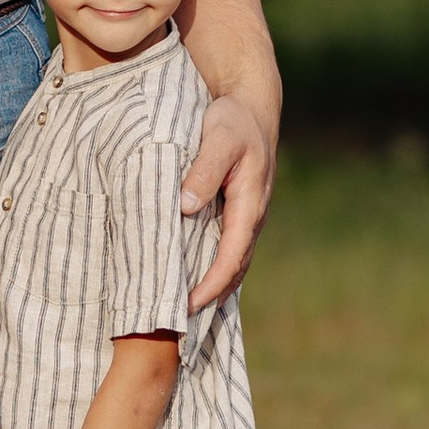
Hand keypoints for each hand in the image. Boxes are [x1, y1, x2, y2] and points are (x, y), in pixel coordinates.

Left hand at [182, 88, 275, 312]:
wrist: (250, 107)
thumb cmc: (232, 120)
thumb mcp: (219, 138)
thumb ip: (204, 170)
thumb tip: (187, 205)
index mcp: (250, 205)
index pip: (231, 257)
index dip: (211, 284)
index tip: (188, 305)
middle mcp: (251, 217)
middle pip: (234, 270)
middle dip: (210, 297)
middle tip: (178, 322)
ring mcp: (245, 217)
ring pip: (231, 262)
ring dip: (211, 288)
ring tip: (181, 311)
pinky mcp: (235, 212)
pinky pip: (225, 248)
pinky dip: (210, 269)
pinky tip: (189, 279)